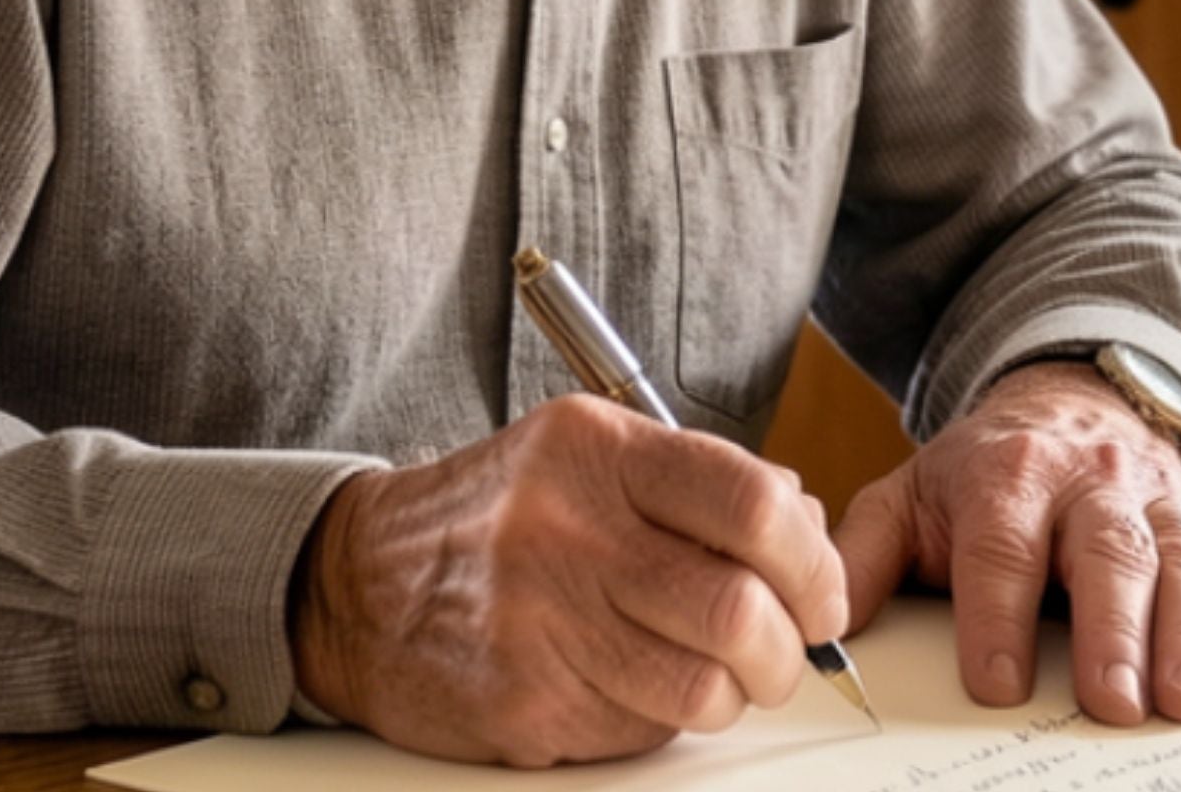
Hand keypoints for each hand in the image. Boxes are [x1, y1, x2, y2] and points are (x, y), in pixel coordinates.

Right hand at [289, 394, 847, 767]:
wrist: (360, 585)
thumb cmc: (493, 517)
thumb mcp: (582, 456)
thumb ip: (693, 479)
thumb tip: (803, 516)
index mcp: (596, 451)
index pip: (751, 503)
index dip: (812, 561)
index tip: (820, 590)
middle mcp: (573, 528)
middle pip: (741, 609)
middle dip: (788, 648)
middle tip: (784, 648)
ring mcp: (548, 620)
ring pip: (707, 687)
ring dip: (735, 693)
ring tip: (715, 672)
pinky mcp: (532, 702)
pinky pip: (647, 729)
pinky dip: (664, 718)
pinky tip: (633, 682)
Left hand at [834, 362, 1180, 725]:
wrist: (1062, 405)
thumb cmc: (981, 476)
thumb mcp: (909, 498)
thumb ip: (860, 556)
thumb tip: (814, 620)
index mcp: (1008, 475)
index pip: (1000, 543)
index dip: (996, 612)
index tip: (995, 683)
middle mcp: (1094, 484)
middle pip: (1109, 551)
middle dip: (1117, 628)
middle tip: (1121, 703)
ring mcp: (1167, 502)